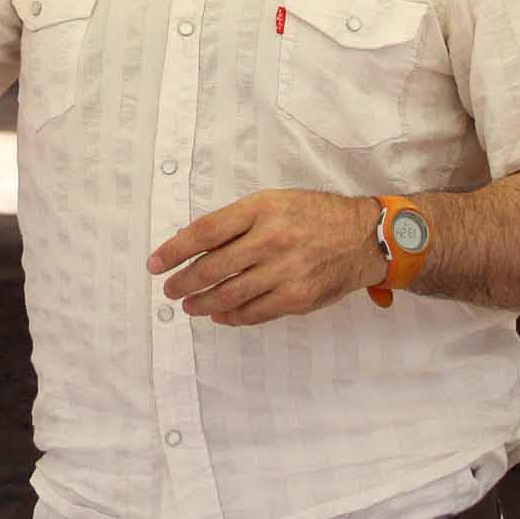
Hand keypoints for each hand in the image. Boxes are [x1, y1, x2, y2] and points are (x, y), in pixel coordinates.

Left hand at [149, 190, 387, 326]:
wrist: (364, 236)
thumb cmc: (314, 215)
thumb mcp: (274, 202)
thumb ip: (237, 221)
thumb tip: (192, 242)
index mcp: (261, 209)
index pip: (204, 232)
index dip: (174, 250)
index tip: (156, 263)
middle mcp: (270, 239)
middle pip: (212, 267)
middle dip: (183, 282)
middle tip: (170, 289)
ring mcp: (284, 271)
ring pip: (229, 294)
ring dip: (202, 303)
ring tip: (190, 305)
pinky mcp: (296, 298)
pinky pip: (253, 313)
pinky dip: (231, 316)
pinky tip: (219, 314)